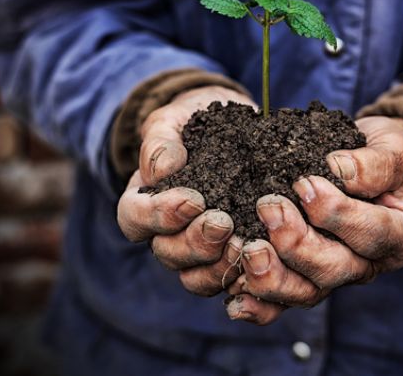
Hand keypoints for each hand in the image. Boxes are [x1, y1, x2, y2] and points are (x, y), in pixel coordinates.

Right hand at [117, 85, 255, 295]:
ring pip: (198, 278)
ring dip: (220, 265)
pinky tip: (267, 262)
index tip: (192, 200)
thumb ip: (160, 141)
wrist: (233, 128)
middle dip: (195, 242)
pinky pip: (235, 282)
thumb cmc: (194, 122)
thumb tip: (163, 170)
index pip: (135, 219)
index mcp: (144, 202)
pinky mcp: (234, 258)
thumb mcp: (172, 120)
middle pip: (168, 254)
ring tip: (246, 244)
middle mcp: (168, 234)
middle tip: (223, 222)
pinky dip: (248, 279)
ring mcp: (201, 252)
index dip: (159, 216)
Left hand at [225, 116, 402, 324]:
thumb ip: (377, 163)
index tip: (306, 184)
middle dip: (297, 243)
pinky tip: (236, 299)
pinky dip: (257, 305)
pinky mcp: (301, 281)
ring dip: (274, 276)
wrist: (364, 162)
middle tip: (269, 207)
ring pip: (304, 293)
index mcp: (397, 236)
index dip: (338, 215)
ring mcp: (331, 278)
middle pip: (334, 270)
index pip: (372, 234)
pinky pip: (279, 305)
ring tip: (249, 248)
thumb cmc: (380, 154)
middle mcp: (366, 265)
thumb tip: (338, 169)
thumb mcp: (393, 149)